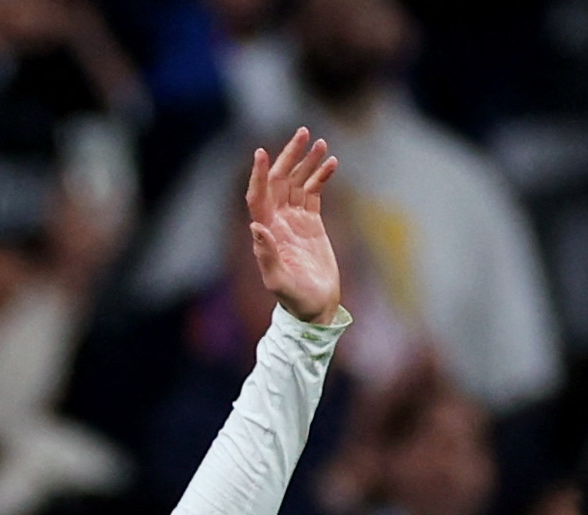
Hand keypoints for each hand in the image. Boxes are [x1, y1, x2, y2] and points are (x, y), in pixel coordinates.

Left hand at [247, 129, 340, 325]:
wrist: (315, 307)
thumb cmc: (295, 299)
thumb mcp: (278, 281)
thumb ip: (267, 255)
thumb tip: (256, 227)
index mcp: (266, 231)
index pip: (258, 195)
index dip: (259, 174)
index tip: (262, 152)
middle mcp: (277, 221)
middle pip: (280, 181)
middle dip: (289, 156)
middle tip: (303, 133)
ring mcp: (294, 220)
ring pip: (298, 182)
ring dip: (307, 162)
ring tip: (320, 142)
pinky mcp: (311, 222)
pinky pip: (314, 193)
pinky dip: (321, 177)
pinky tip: (331, 163)